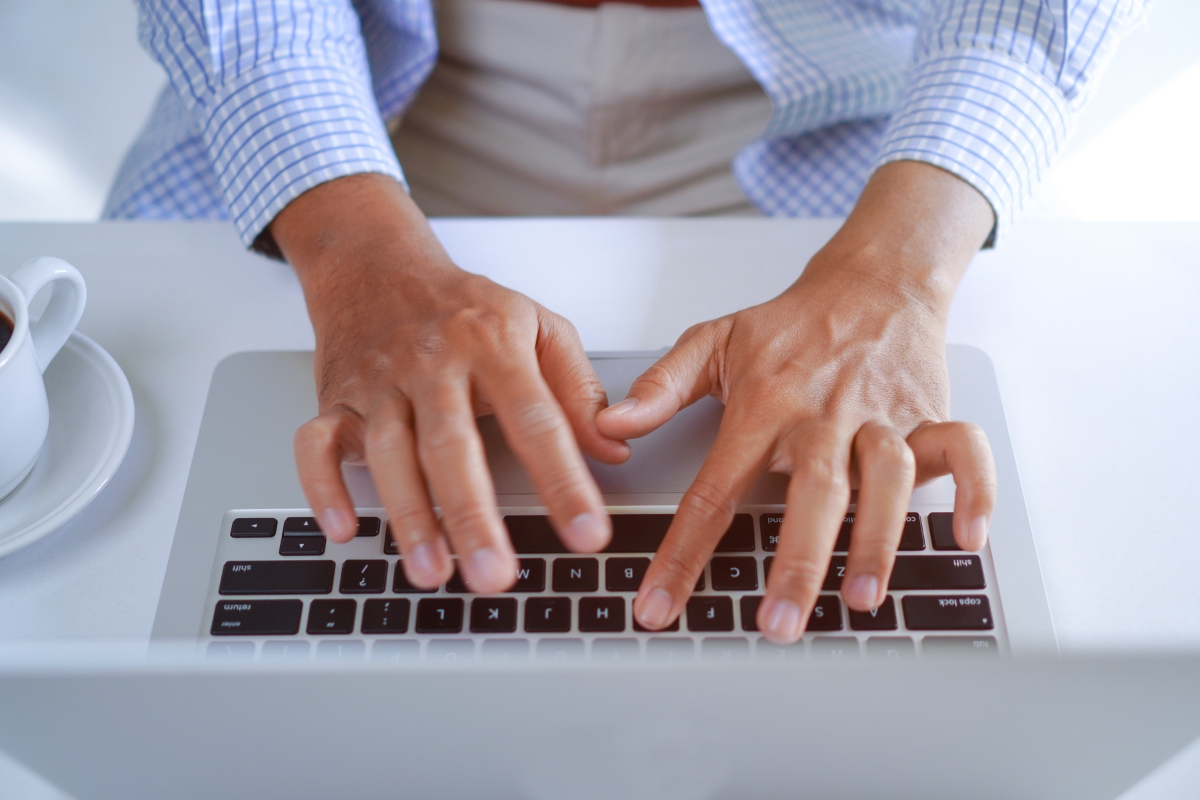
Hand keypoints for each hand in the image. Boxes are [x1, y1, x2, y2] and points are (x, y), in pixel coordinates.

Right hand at [271, 175, 629, 591]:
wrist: (378, 264)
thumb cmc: (466, 305)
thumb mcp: (538, 327)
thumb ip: (578, 390)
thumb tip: (615, 450)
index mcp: (492, 343)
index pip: (537, 420)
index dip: (564, 480)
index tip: (588, 533)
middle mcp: (433, 363)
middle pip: (452, 444)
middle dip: (473, 513)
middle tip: (496, 575)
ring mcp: (379, 382)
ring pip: (388, 451)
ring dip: (408, 514)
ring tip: (431, 572)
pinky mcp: (336, 399)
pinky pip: (315, 444)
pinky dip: (323, 487)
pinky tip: (344, 532)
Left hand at [597, 161, 998, 642]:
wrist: (873, 280)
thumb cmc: (792, 324)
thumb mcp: (714, 341)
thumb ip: (661, 386)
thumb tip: (612, 425)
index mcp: (765, 405)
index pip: (715, 490)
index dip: (682, 554)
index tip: (660, 606)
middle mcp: (824, 416)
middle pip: (812, 494)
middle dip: (796, 562)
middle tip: (777, 624)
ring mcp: (882, 417)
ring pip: (887, 480)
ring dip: (876, 540)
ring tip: (860, 599)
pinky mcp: (929, 416)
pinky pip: (964, 451)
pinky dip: (974, 492)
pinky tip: (966, 538)